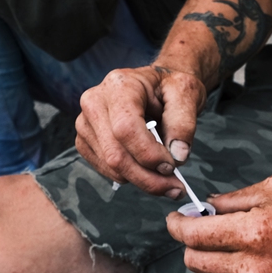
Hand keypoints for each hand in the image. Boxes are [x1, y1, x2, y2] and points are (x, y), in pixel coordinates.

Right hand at [75, 65, 207, 196]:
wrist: (157, 85)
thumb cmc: (170, 88)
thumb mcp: (186, 94)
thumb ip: (183, 124)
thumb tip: (177, 156)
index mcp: (120, 85)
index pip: (126, 128)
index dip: (149, 154)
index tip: (172, 166)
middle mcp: (95, 102)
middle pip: (115, 154)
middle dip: (148, 177)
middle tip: (175, 187)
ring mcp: (85, 123)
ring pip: (110, 166)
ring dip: (142, 179)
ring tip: (166, 178)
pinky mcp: (85, 141)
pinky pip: (106, 170)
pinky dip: (130, 176)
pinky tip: (147, 168)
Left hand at [167, 175, 271, 272]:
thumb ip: (236, 198)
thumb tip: (208, 206)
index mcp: (254, 230)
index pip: (193, 234)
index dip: (177, 224)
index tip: (176, 219)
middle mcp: (254, 266)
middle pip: (195, 260)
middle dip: (191, 242)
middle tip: (201, 230)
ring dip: (204, 267)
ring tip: (218, 252)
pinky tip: (234, 269)